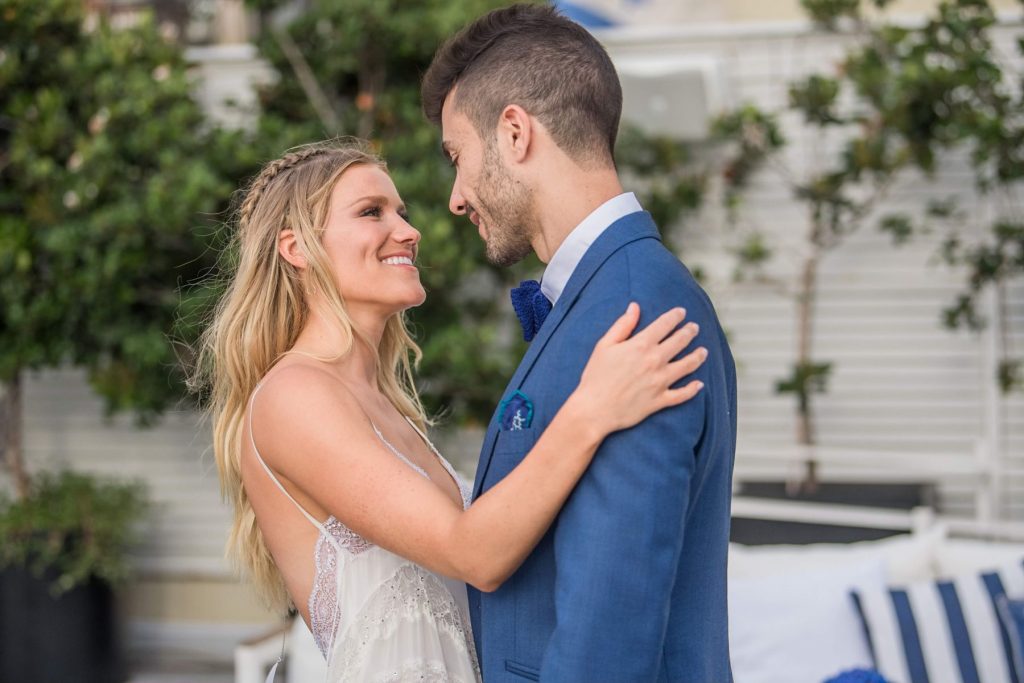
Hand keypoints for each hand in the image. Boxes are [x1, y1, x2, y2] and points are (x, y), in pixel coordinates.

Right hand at [573, 303, 705, 435]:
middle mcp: (655, 361)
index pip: (664, 324)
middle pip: (680, 342)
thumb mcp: (604, 346)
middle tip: (694, 327)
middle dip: (689, 332)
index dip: (675, 316)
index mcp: (641, 345)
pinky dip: (693, 389)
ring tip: (703, 351)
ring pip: (687, 365)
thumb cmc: (595, 376)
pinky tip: (699, 384)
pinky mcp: (660, 400)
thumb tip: (635, 307)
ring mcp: (660, 381)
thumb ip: (622, 325)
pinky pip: (682, 394)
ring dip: (698, 356)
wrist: (594, 409)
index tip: (681, 312)